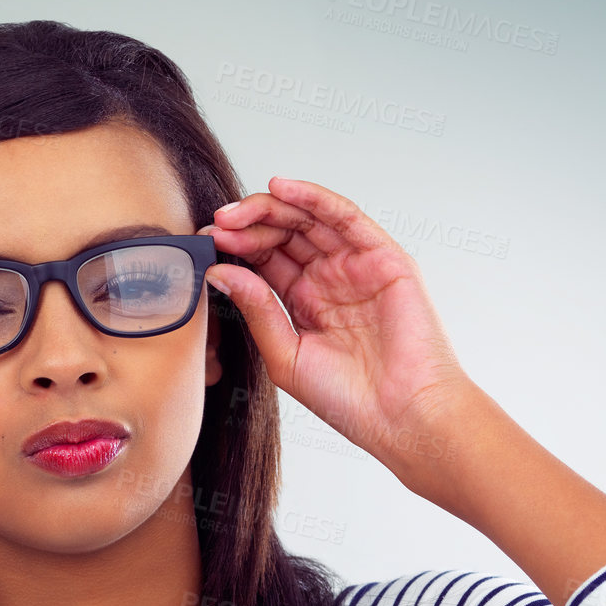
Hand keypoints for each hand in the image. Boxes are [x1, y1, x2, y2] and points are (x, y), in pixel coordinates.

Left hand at [200, 176, 471, 478]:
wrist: (400, 416)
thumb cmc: (349, 399)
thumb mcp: (286, 356)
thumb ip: (256, 311)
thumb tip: (219, 272)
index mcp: (305, 302)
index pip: (265, 260)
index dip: (235, 248)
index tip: (206, 245)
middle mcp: (329, 278)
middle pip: (283, 235)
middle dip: (246, 226)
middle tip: (216, 226)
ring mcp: (356, 265)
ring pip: (308, 220)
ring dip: (270, 208)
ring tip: (235, 212)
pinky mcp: (383, 256)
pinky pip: (344, 216)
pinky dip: (313, 198)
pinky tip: (281, 188)